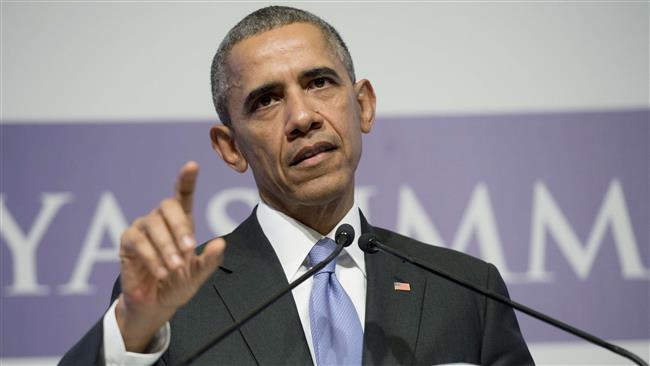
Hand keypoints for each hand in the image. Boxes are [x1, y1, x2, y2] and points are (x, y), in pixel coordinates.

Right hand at [115, 161, 224, 351]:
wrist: (155, 305)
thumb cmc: (178, 284)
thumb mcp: (198, 276)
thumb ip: (210, 261)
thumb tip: (221, 243)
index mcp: (182, 221)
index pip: (183, 194)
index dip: (186, 179)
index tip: (192, 165)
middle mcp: (161, 220)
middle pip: (167, 206)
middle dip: (180, 226)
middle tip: (189, 248)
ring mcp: (142, 229)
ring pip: (152, 225)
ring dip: (166, 246)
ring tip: (175, 268)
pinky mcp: (127, 243)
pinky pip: (137, 242)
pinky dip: (152, 258)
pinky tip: (161, 273)